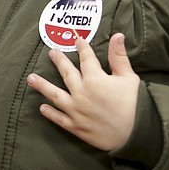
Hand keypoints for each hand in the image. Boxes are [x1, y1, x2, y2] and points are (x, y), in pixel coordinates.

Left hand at [26, 33, 139, 151]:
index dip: (82, 48)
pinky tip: (42, 107)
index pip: (86, 59)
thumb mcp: (129, 77)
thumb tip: (117, 35)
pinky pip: (59, 118)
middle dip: (59, 60)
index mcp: (95, 79)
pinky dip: (50, 113)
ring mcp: (76, 110)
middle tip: (52, 52)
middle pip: (66, 72)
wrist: (137, 134)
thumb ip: (119, 56)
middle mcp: (81, 92)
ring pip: (54, 95)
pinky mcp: (76, 126)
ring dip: (42, 85)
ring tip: (30, 78)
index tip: (77, 40)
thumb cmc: (135, 104)